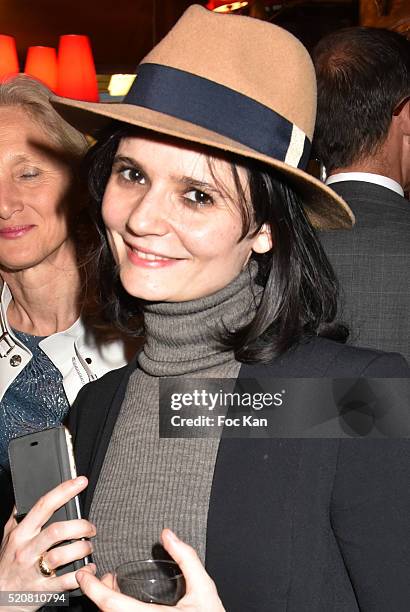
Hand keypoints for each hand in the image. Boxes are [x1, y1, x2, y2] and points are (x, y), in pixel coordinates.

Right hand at [0, 477, 95, 611]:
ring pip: (62, 555)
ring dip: (82, 549)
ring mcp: (34, 571)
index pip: (44, 506)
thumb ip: (19, 517)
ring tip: (88, 547)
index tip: (81, 482)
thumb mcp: (8, 537)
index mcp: (21, 534)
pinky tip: (88, 568)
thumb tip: (25, 495)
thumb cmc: (7, 564)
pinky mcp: (43, 590)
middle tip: (90, 528)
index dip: (64, 490)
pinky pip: (67, 581)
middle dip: (80, 526)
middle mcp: (27, 550)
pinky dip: (82, 573)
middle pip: (57, 531)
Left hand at [76, 528, 224, 610]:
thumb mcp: (203, 588)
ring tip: (110, 588)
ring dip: (107, 604)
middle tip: (98, 577)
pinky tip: (122, 604)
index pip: (111, 604)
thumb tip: (169, 535)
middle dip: (98, 594)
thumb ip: (186, 559)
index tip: (83, 575)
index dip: (92, 588)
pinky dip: (116, 611)